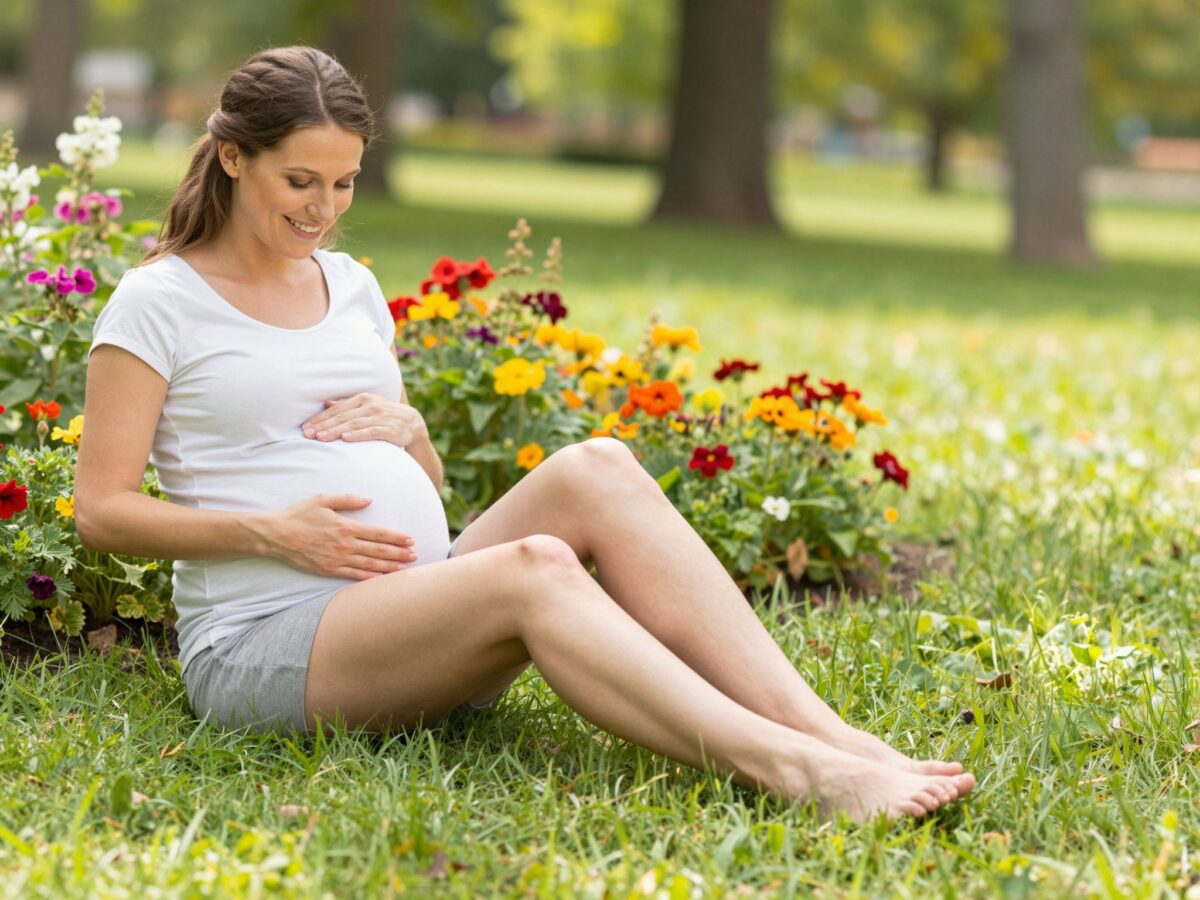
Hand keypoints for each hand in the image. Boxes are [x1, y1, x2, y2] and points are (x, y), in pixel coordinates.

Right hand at [259, 493, 417, 579]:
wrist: (276, 535)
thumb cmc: (299, 515)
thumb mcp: (322, 499)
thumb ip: (347, 499)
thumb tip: (369, 499)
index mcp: (345, 526)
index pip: (378, 533)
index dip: (396, 537)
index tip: (410, 540)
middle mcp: (344, 544)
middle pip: (378, 550)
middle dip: (399, 553)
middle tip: (415, 556)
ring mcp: (337, 559)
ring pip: (369, 564)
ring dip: (389, 566)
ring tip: (405, 568)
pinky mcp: (328, 570)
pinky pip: (353, 575)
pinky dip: (369, 577)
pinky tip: (381, 579)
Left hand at [301, 392, 427, 447]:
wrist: (413, 423)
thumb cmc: (385, 415)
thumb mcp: (367, 406)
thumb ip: (347, 405)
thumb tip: (326, 403)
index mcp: (363, 398)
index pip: (337, 409)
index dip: (320, 418)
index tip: (305, 427)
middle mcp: (371, 405)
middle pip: (343, 417)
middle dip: (324, 426)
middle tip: (307, 434)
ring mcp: (381, 417)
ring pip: (354, 424)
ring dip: (336, 431)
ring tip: (321, 438)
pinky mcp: (390, 429)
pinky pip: (371, 432)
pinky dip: (358, 434)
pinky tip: (346, 438)